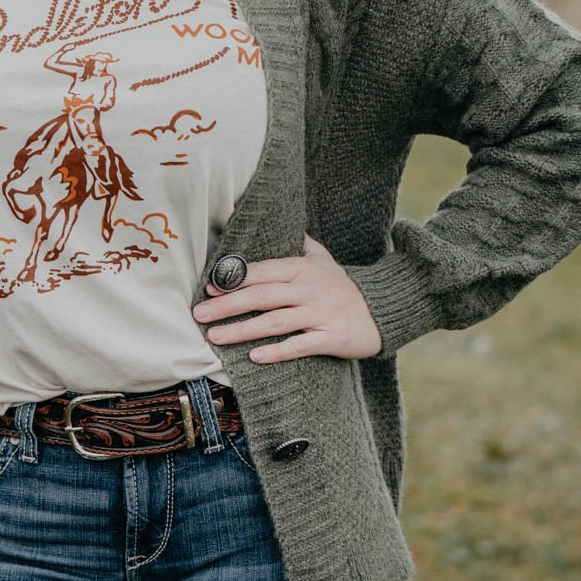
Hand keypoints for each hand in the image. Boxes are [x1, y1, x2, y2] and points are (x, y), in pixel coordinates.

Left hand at [191, 235, 382, 361]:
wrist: (381, 311)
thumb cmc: (342, 286)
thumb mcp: (322, 258)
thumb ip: (297, 243)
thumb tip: (275, 223)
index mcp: (302, 269)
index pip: (262, 271)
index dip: (234, 279)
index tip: (209, 287)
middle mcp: (309, 290)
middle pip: (262, 297)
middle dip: (228, 305)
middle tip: (199, 314)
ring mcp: (320, 314)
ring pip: (275, 322)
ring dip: (243, 330)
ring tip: (216, 337)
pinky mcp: (331, 338)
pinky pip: (300, 345)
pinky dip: (277, 352)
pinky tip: (254, 357)